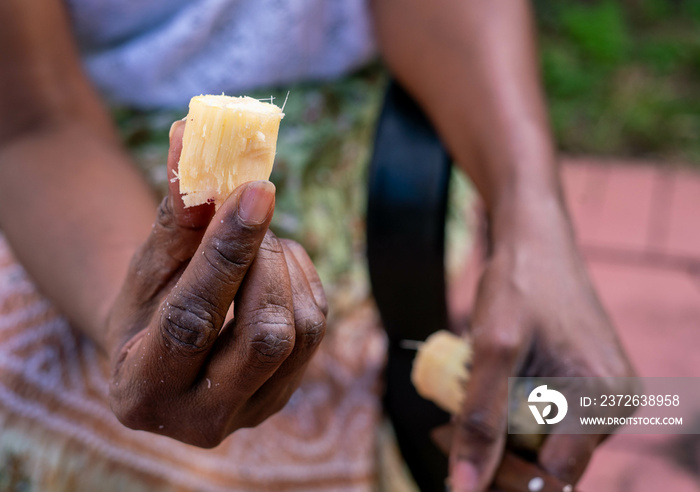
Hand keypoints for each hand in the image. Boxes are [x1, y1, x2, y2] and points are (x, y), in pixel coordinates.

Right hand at [105, 121, 326, 446]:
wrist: (163, 351)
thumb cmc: (149, 301)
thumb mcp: (149, 263)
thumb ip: (174, 211)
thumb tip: (192, 136)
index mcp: (143, 390)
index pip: (194, 319)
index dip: (227, 251)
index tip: (255, 188)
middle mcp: (200, 419)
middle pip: (263, 336)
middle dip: (265, 261)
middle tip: (254, 208)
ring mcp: (252, 411)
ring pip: (301, 332)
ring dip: (285, 267)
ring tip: (257, 241)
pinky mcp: (284, 394)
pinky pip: (316, 328)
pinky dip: (302, 280)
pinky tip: (273, 264)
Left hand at [449, 199, 633, 490]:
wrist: (536, 240)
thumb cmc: (517, 283)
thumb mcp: (491, 348)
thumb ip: (480, 420)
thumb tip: (465, 488)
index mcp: (601, 400)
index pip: (551, 479)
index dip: (500, 476)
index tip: (451, 446)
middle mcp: (613, 404)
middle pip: (548, 464)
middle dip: (496, 450)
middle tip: (448, 422)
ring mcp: (604, 395)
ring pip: (545, 442)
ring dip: (502, 429)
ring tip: (470, 388)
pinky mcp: (590, 384)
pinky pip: (551, 417)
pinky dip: (515, 410)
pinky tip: (494, 383)